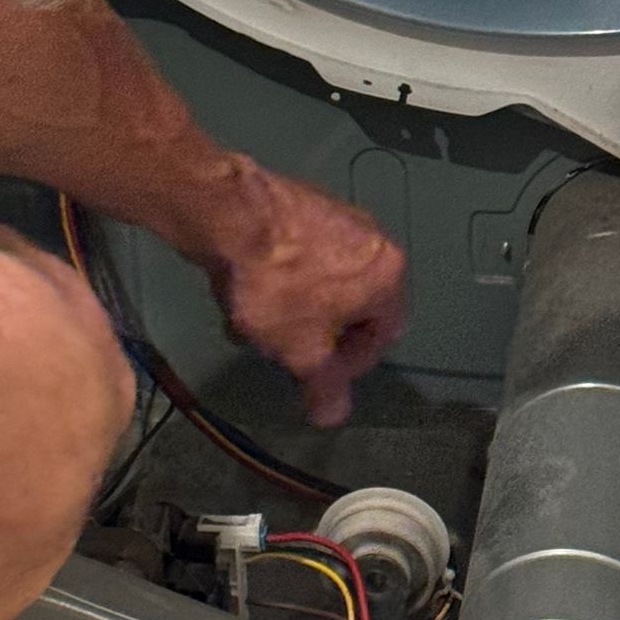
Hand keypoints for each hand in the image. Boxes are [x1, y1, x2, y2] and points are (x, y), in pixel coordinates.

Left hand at [207, 164, 406, 426]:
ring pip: (323, 281)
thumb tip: (333, 417)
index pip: (384, 335)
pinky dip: (282, 278)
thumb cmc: (280, 289)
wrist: (230, 216)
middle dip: (314, 336)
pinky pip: (302, 254)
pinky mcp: (303, 202)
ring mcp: (339, 215)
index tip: (314, 376)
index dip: (349, 365)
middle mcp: (375, 239)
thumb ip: (324, 387)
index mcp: (389, 276)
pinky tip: (247, 289)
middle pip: (351, 307)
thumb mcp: (303, 352)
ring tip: (253, 324)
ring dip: (294, 311)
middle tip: (280, 350)